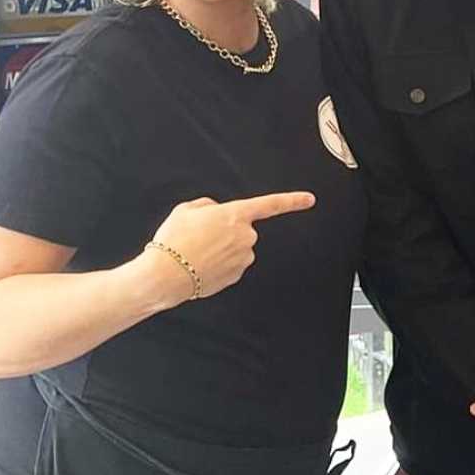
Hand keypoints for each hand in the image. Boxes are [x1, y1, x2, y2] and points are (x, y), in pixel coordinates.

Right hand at [142, 192, 315, 305]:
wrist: (164, 275)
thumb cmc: (174, 240)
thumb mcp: (186, 209)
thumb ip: (208, 206)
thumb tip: (216, 212)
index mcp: (236, 215)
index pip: (271, 205)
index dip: (292, 201)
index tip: (309, 199)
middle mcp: (246, 236)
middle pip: (242, 229)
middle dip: (226, 231)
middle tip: (199, 236)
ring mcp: (243, 258)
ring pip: (236, 248)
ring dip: (221, 249)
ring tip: (196, 252)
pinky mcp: (237, 275)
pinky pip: (231, 264)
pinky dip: (218, 264)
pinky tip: (200, 265)